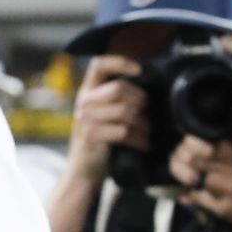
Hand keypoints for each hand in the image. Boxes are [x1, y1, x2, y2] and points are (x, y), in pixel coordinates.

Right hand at [66, 56, 149, 184]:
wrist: (84, 169)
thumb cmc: (101, 139)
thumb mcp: (103, 113)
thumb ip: (116, 97)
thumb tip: (146, 83)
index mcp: (88, 91)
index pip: (99, 64)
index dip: (120, 62)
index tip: (139, 70)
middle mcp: (84, 102)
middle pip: (120, 88)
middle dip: (140, 100)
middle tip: (147, 114)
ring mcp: (86, 119)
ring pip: (126, 111)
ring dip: (144, 123)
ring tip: (147, 132)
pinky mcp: (92, 136)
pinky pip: (125, 131)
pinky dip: (139, 139)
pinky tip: (143, 144)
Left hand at [169, 134, 231, 229]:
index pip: (196, 140)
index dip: (189, 141)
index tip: (191, 143)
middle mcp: (225, 165)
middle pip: (188, 158)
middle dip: (182, 157)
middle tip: (185, 159)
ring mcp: (221, 187)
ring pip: (189, 178)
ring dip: (184, 175)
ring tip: (186, 175)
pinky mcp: (221, 207)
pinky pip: (194, 199)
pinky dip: (187, 196)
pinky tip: (186, 194)